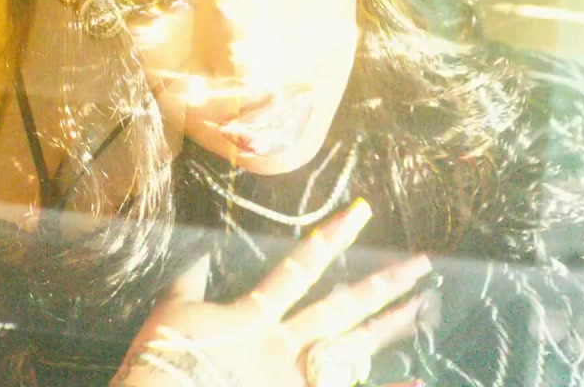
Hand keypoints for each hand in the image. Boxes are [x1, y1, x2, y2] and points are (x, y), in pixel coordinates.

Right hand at [111, 198, 431, 386]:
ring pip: (353, 350)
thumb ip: (188, 285)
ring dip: (388, 329)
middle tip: (421, 264)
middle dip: (382, 284)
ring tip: (419, 308)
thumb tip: (197, 258)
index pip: (301, 267)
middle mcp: (285, 345)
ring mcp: (295, 379)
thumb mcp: (171, 315)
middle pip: (343, 308)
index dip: (331, 239)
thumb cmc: (163, 359)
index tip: (360, 214)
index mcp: (254, 316)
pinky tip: (417, 382)